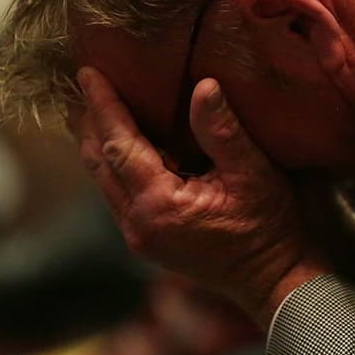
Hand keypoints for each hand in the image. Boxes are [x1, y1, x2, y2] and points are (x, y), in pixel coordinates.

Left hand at [70, 67, 330, 327]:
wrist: (274, 281)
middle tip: (80, 83)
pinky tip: (115, 143)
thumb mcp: (254, 175)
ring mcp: (138, 235)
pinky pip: (116, 193)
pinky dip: (112, 163)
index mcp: (159, 204)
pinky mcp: (145, 239)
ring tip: (87, 107)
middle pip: (100, 162)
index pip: (119, 145)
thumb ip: (223, 131)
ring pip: (103, 179)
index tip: (88, 74)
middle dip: (90, 121)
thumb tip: (204, 85)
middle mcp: (137, 223)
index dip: (103, 106)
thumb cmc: (269, 228)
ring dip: (97, 142)